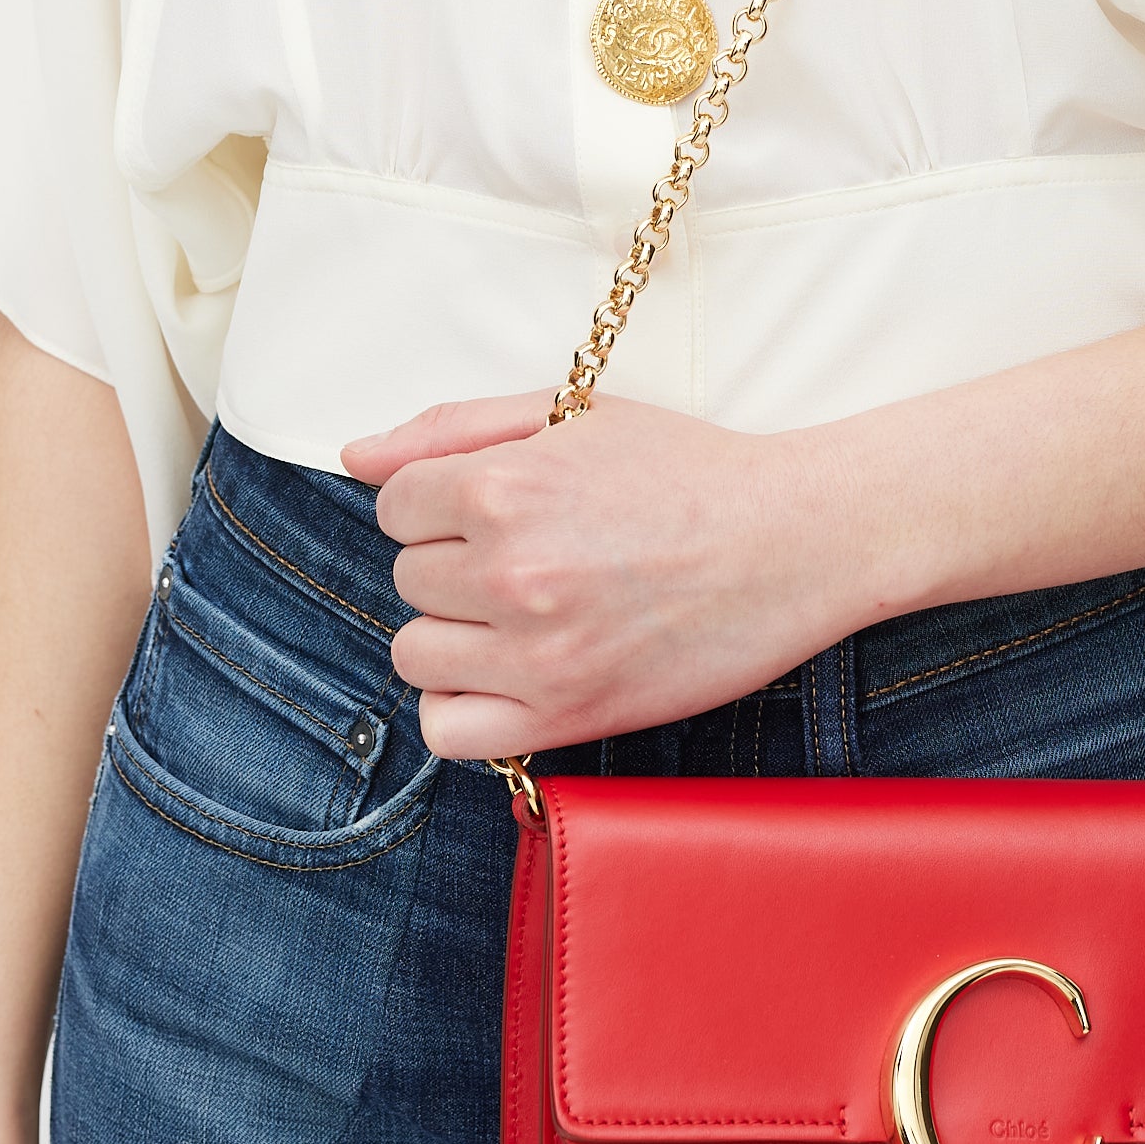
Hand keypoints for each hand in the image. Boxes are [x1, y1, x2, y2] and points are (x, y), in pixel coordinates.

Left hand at [341, 394, 857, 754]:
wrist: (791, 541)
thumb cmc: (685, 470)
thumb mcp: (571, 413)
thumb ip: (451, 428)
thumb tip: (353, 457)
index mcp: (503, 486)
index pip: (395, 508)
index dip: (442, 505)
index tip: (498, 509)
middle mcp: (510, 570)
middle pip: (407, 578)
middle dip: (455, 564)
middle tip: (533, 554)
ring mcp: (535, 650)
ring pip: (415, 652)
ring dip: (455, 633)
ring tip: (523, 614)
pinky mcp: (565, 715)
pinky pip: (448, 730)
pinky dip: (465, 705)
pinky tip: (511, 672)